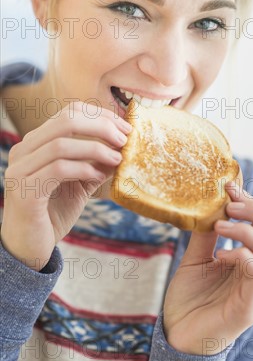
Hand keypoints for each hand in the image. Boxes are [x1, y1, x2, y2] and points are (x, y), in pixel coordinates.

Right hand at [1, 102, 130, 269]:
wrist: (29, 248)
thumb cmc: (54, 213)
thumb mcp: (81, 183)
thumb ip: (96, 164)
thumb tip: (122, 148)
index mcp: (36, 143)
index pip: (69, 112)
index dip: (100, 115)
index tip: (124, 127)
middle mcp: (24, 151)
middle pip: (66, 120)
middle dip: (101, 126)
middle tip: (124, 139)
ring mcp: (21, 170)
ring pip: (61, 144)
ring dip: (96, 148)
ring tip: (118, 158)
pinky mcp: (25, 191)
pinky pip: (58, 170)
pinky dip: (83, 168)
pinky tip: (98, 176)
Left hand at [163, 181, 252, 354]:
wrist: (177, 337)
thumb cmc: (190, 299)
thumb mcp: (197, 258)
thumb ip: (207, 234)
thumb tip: (211, 202)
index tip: (230, 188)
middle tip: (231, 204)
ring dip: (246, 230)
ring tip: (219, 227)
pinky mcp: (250, 309)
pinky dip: (242, 254)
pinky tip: (221, 255)